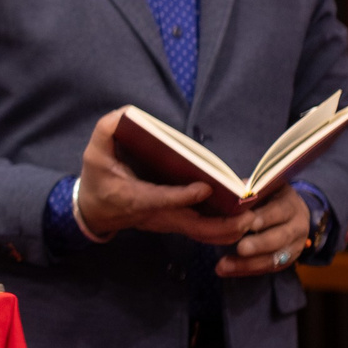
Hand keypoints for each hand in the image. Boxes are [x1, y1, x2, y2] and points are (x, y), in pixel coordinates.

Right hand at [73, 108, 248, 245]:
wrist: (95, 211)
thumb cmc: (97, 180)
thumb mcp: (93, 153)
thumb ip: (107, 130)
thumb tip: (128, 113)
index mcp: (134, 198)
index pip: (161, 200)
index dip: (182, 196)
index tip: (205, 188)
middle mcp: (156, 215)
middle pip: (193, 227)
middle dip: (222, 224)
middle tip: (249, 216)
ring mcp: (168, 222)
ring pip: (203, 233)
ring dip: (229, 230)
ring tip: (254, 218)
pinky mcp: (176, 223)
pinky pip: (204, 232)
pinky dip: (225, 230)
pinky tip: (245, 219)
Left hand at [212, 186, 313, 278]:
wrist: (292, 213)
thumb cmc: (269, 197)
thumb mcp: (265, 189)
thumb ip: (250, 192)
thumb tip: (230, 190)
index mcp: (290, 204)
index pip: (281, 210)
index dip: (266, 217)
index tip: (249, 222)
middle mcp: (297, 225)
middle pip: (281, 237)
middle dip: (260, 244)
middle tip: (241, 248)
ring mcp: (295, 245)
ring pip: (275, 258)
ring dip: (248, 264)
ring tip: (224, 265)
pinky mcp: (287, 260)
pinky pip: (268, 269)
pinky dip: (247, 270)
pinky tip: (226, 270)